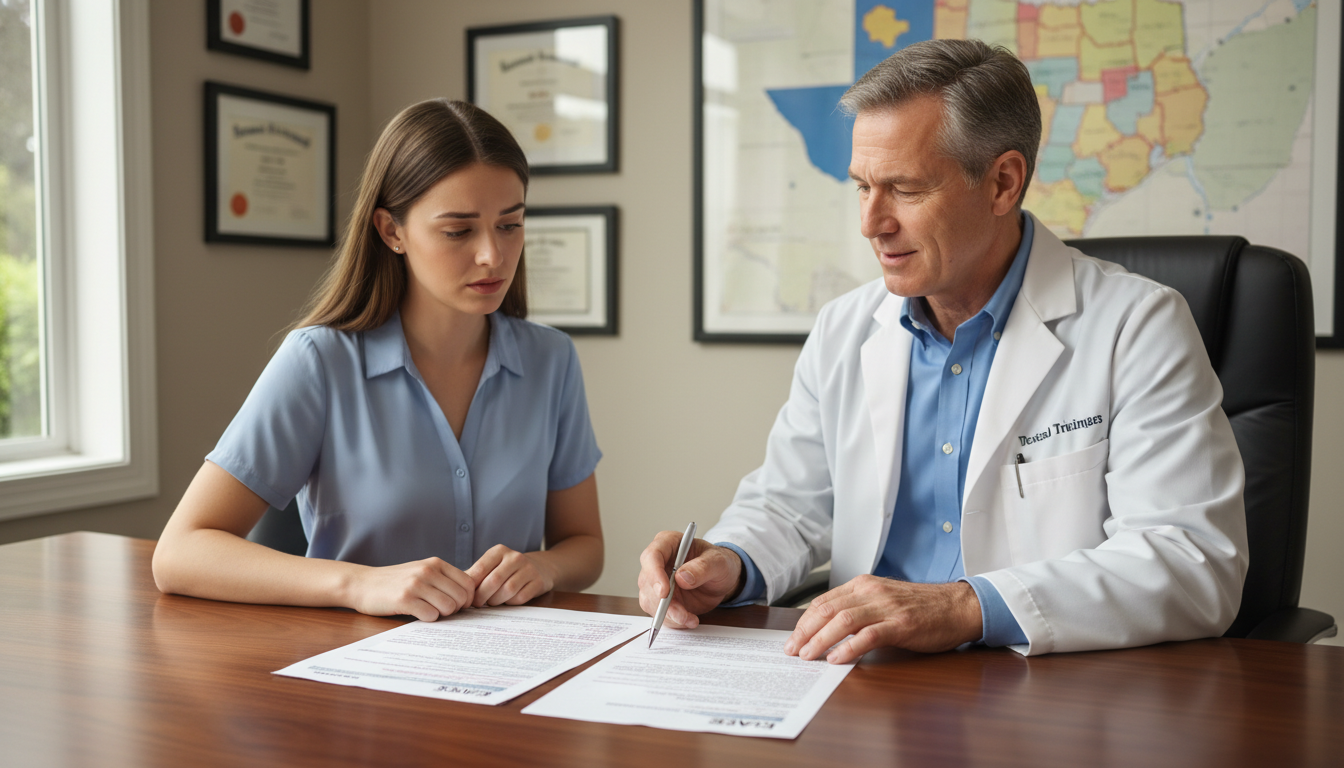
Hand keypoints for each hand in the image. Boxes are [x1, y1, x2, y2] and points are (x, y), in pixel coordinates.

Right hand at [346, 557, 476, 621]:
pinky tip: (417, 614)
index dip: (466, 598)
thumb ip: (443, 579)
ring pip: (448, 607)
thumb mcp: (421, 571)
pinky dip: (428, 619)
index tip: (456, 605)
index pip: (468, 583)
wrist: (362, 584)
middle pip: (461, 597)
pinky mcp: (404, 599)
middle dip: (455, 609)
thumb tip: (470, 596)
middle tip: (440, 610)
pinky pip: (431, 615)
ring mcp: (416, 584)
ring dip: (441, 614)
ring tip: (428, 611)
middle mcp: (428, 571)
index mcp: (436, 563)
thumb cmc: (396, 581)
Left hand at [467, 545, 556, 606]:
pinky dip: (511, 603)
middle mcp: (515, 557)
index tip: (467, 596)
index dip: (471, 586)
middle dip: (482, 597)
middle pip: (493, 581)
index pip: (480, 569)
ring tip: (492, 602)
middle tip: (478, 604)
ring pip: (507, 591)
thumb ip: (475, 574)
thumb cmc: (507, 569)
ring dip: (496, 601)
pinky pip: (520, 598)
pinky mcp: (538, 582)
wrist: (540, 567)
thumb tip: (456, 588)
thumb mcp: (492, 565)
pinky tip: (508, 601)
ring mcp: (529, 569)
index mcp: (499, 551)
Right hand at [636, 534, 743, 628]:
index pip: (652, 556)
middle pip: (648, 582)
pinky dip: (673, 621)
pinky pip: (659, 614)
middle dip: (663, 602)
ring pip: (650, 601)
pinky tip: (689, 620)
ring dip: (669, 614)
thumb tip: (681, 577)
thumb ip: (702, 567)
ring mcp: (656, 582)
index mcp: (668, 543)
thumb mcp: (718, 562)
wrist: (721, 579)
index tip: (664, 592)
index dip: (654, 574)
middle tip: (681, 614)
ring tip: (690, 618)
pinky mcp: (660, 600)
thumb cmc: (718, 563)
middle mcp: (657, 562)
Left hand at [784, 576, 982, 662]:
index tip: (794, 639)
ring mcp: (887, 607)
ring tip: (808, 656)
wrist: (958, 606)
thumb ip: (859, 609)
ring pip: (843, 620)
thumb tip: (828, 630)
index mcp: (864, 584)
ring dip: (821, 640)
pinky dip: (850, 647)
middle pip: (828, 610)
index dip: (805, 622)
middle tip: (793, 651)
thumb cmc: (922, 607)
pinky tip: (837, 658)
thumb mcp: (884, 600)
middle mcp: (871, 591)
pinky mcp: (902, 624)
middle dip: (805, 632)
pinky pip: (869, 635)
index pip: (824, 601)